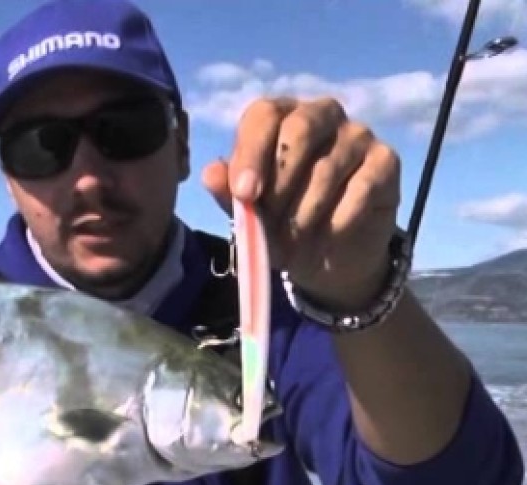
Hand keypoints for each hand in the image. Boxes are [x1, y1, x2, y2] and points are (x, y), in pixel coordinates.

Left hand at [201, 96, 400, 311]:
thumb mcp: (248, 212)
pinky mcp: (386, 161)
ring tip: (293, 239)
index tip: (244, 193)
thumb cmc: (280, 222)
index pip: (264, 114)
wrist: (326, 256)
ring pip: (328, 167)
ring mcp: (358, 135)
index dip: (251, 153)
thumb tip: (210, 174)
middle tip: (269, 217)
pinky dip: (338, 221)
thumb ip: (228, 191)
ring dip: (304, 212)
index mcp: (280, 117)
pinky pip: (361, 188)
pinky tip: (326, 238)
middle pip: (300, 128)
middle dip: (280, 179)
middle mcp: (322, 115)